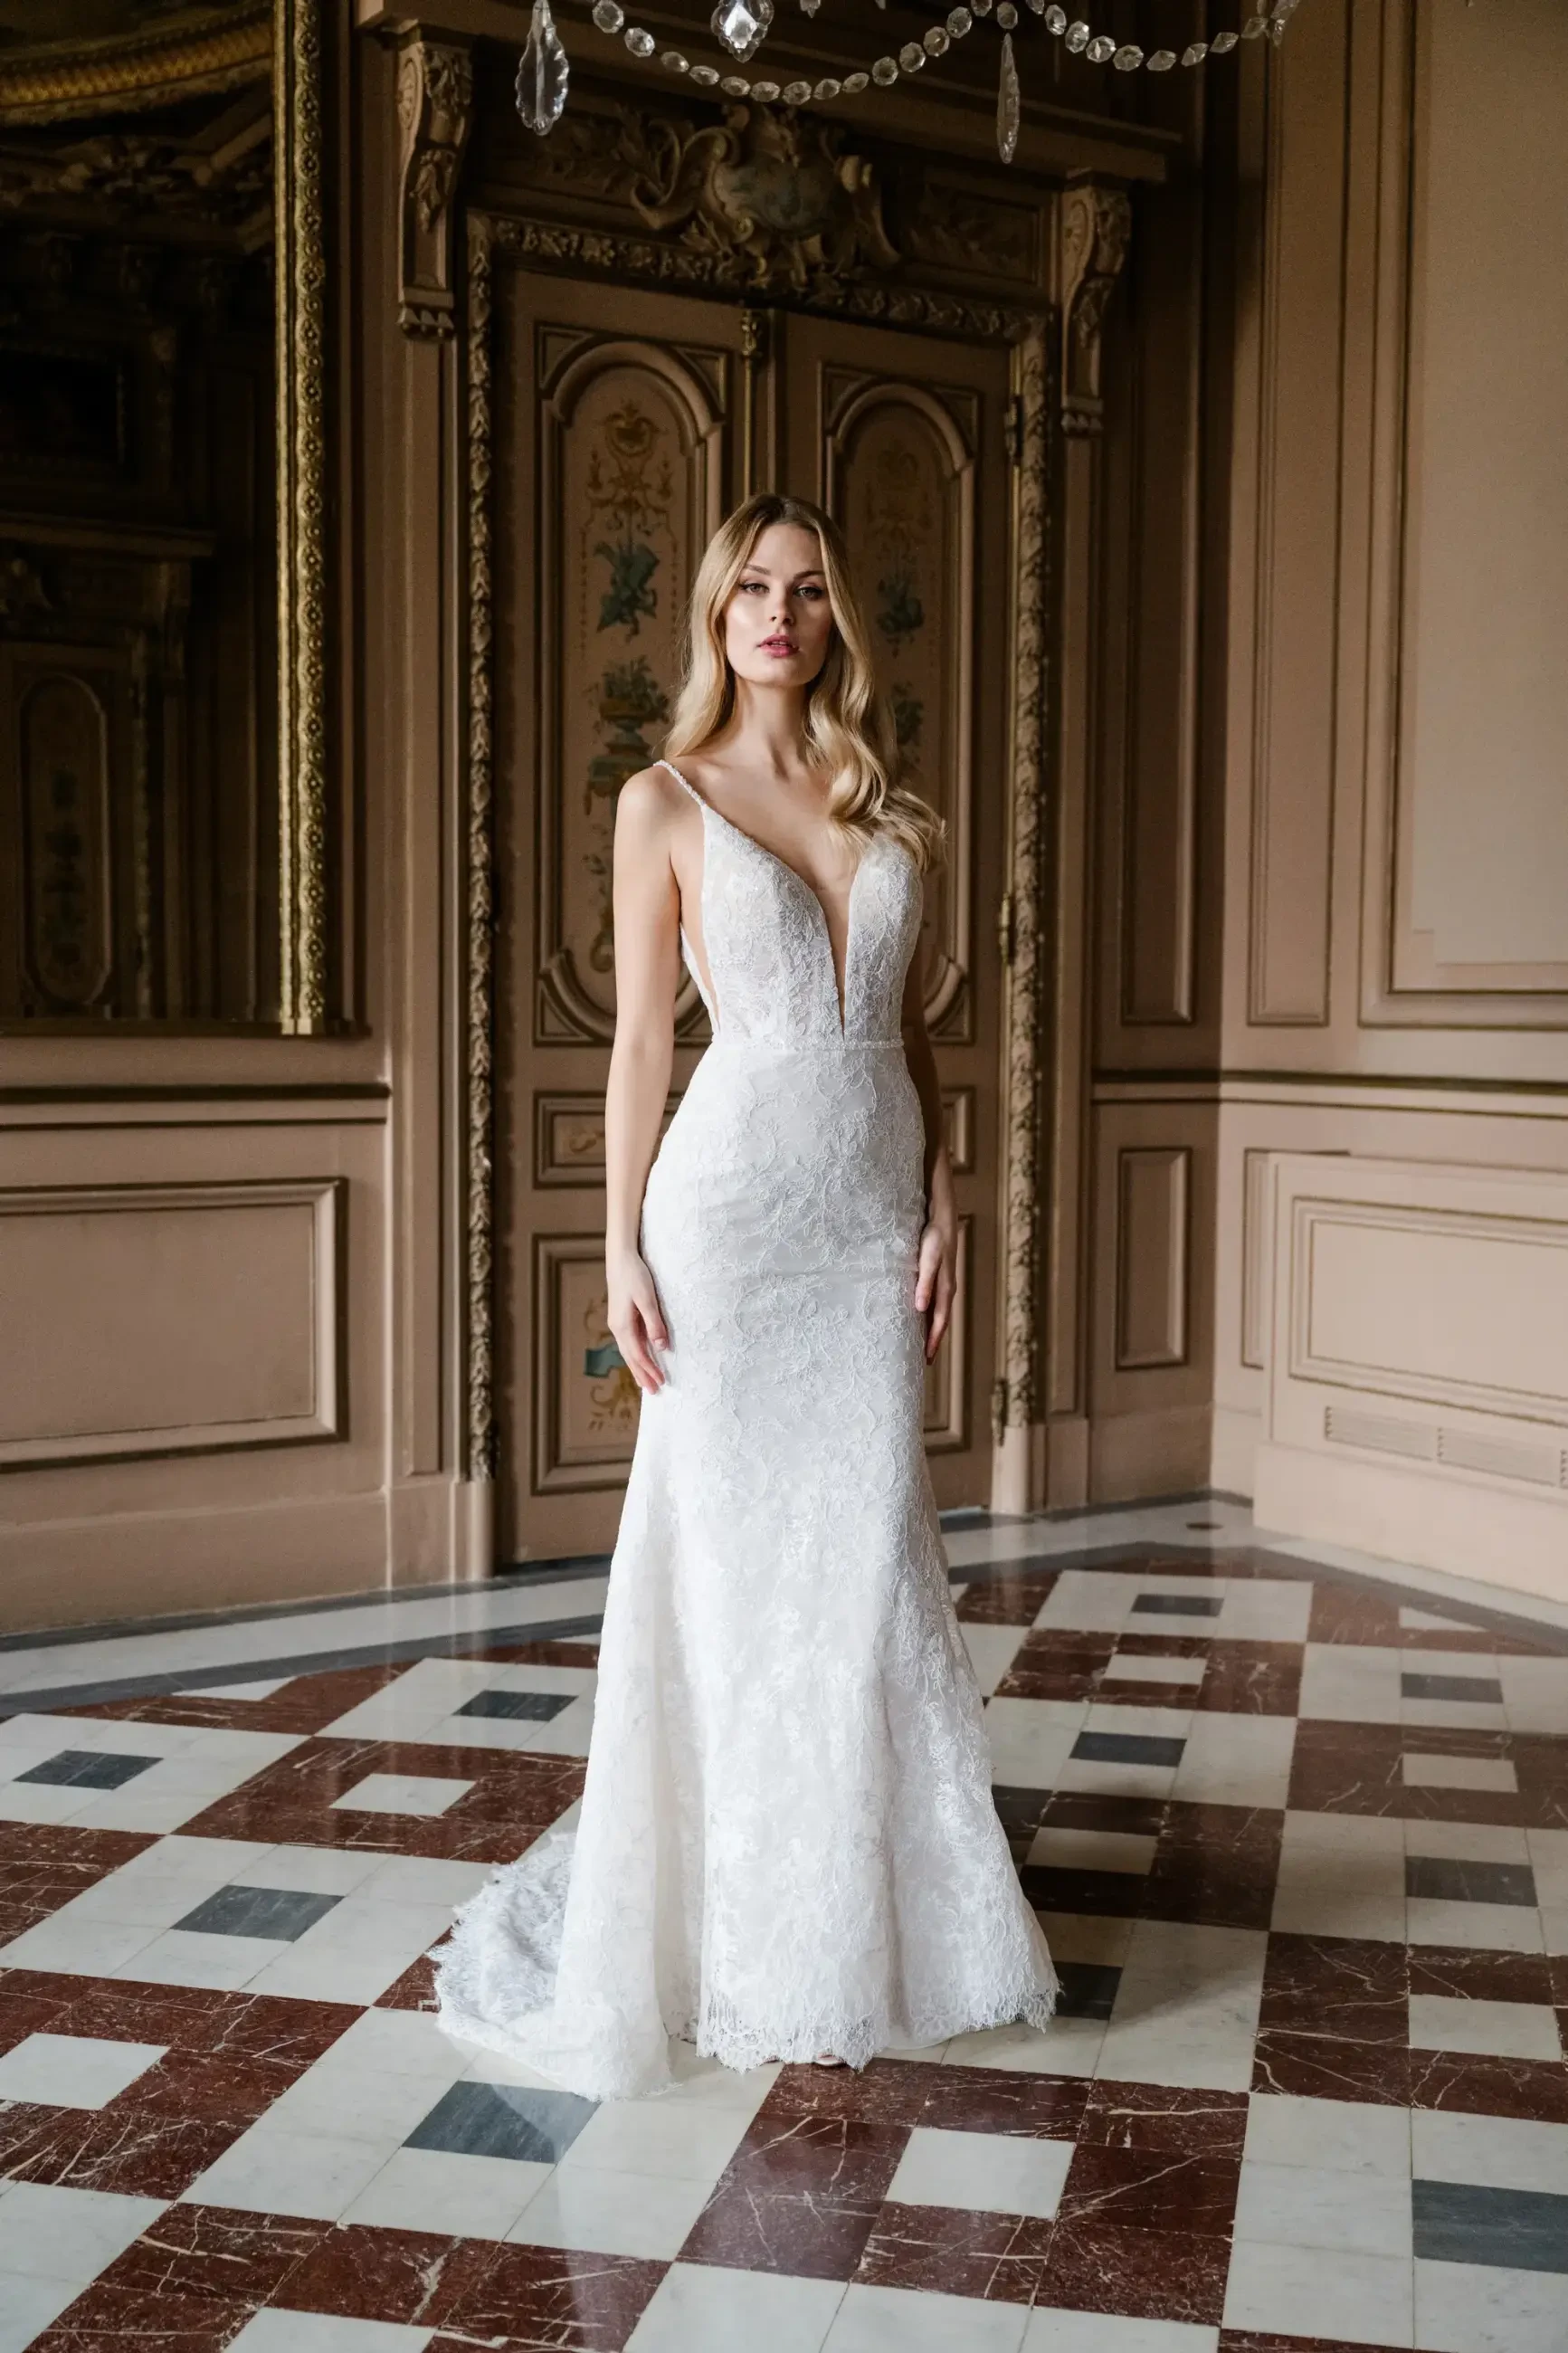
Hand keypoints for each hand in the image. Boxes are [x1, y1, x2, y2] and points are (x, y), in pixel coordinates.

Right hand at [607, 1249, 669, 1394]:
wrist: (620, 1258)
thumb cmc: (635, 1275)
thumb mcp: (648, 1299)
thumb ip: (654, 1324)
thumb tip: (661, 1347)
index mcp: (623, 1325)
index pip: (638, 1355)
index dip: (649, 1370)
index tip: (661, 1383)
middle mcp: (617, 1327)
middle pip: (631, 1357)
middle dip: (642, 1375)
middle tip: (654, 1392)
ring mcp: (618, 1322)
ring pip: (628, 1351)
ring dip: (638, 1367)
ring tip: (646, 1382)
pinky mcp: (621, 1317)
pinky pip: (629, 1342)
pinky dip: (635, 1354)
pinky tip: (641, 1358)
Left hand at [914, 1207, 956, 1364]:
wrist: (943, 1219)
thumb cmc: (934, 1238)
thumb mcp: (927, 1260)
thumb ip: (924, 1283)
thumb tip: (921, 1308)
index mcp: (945, 1288)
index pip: (939, 1322)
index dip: (934, 1340)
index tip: (927, 1358)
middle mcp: (948, 1290)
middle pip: (941, 1322)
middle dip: (935, 1341)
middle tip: (925, 1360)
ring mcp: (947, 1284)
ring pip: (941, 1314)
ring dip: (934, 1330)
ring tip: (926, 1345)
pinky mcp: (942, 1278)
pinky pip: (939, 1303)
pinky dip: (933, 1316)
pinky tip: (925, 1319)